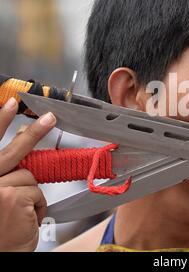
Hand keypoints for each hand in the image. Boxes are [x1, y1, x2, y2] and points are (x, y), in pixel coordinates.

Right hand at [0, 98, 55, 251]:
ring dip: (31, 194)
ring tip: (18, 213)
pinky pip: (38, 192)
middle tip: (50, 118)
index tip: (8, 102)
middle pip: (12, 150)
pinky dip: (38, 206)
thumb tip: (23, 157)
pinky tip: (25, 219)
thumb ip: (3, 175)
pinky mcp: (13, 197)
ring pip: (30, 176)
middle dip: (33, 133)